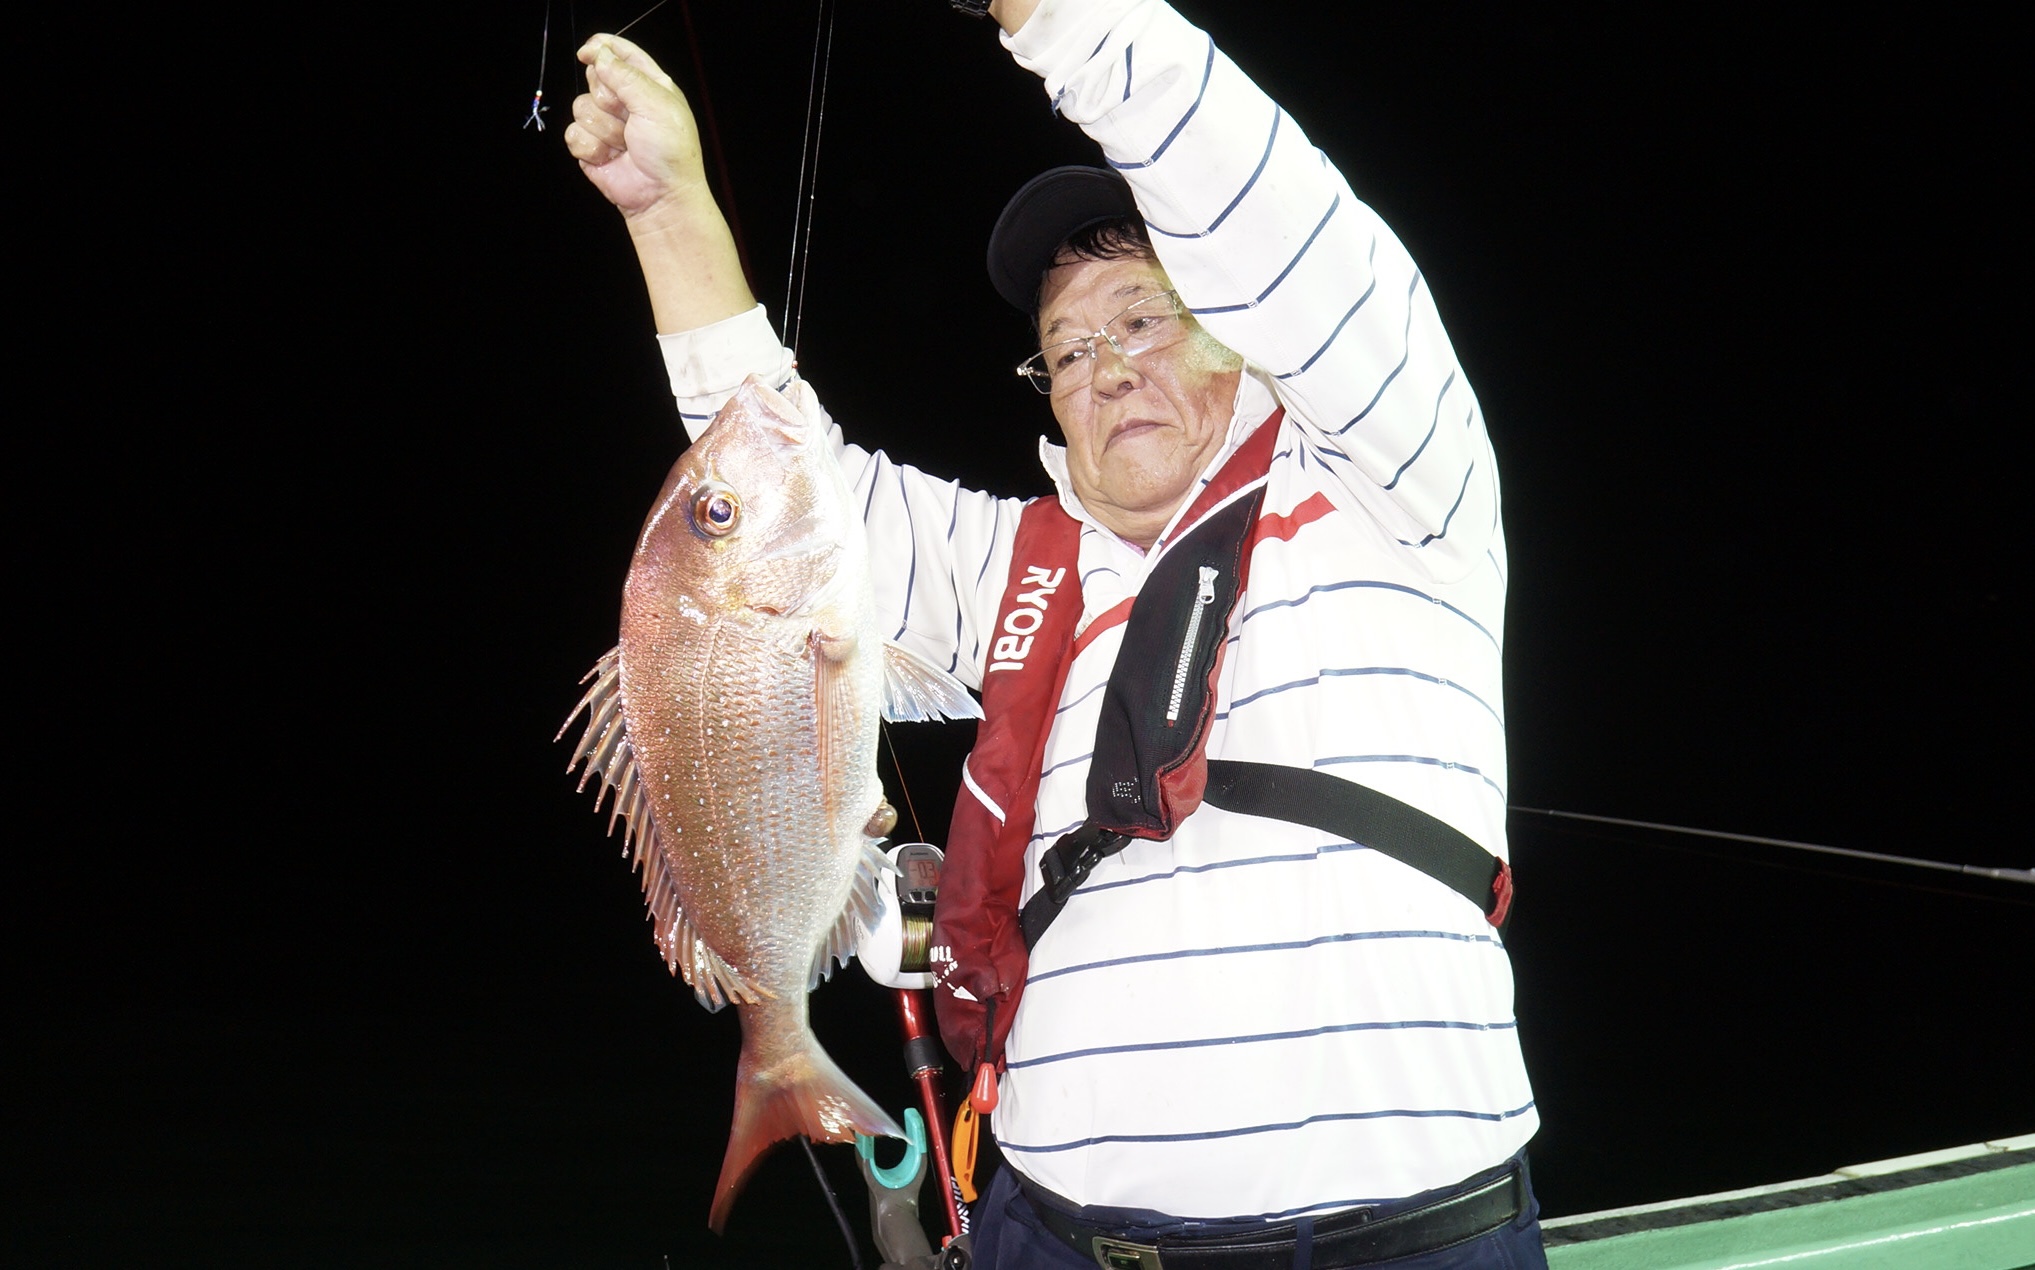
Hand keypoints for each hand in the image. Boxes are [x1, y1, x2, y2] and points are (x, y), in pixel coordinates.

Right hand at [564, 34, 710, 226]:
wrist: (662, 196)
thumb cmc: (670, 151)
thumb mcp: (656, 104)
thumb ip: (626, 75)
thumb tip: (599, 55)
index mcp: (648, 85)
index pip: (620, 53)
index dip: (602, 47)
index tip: (588, 51)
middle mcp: (626, 102)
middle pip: (594, 77)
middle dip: (607, 97)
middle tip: (629, 118)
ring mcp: (606, 124)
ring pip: (581, 106)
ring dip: (604, 128)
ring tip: (626, 144)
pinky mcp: (591, 147)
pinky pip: (574, 133)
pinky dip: (592, 147)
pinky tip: (611, 158)